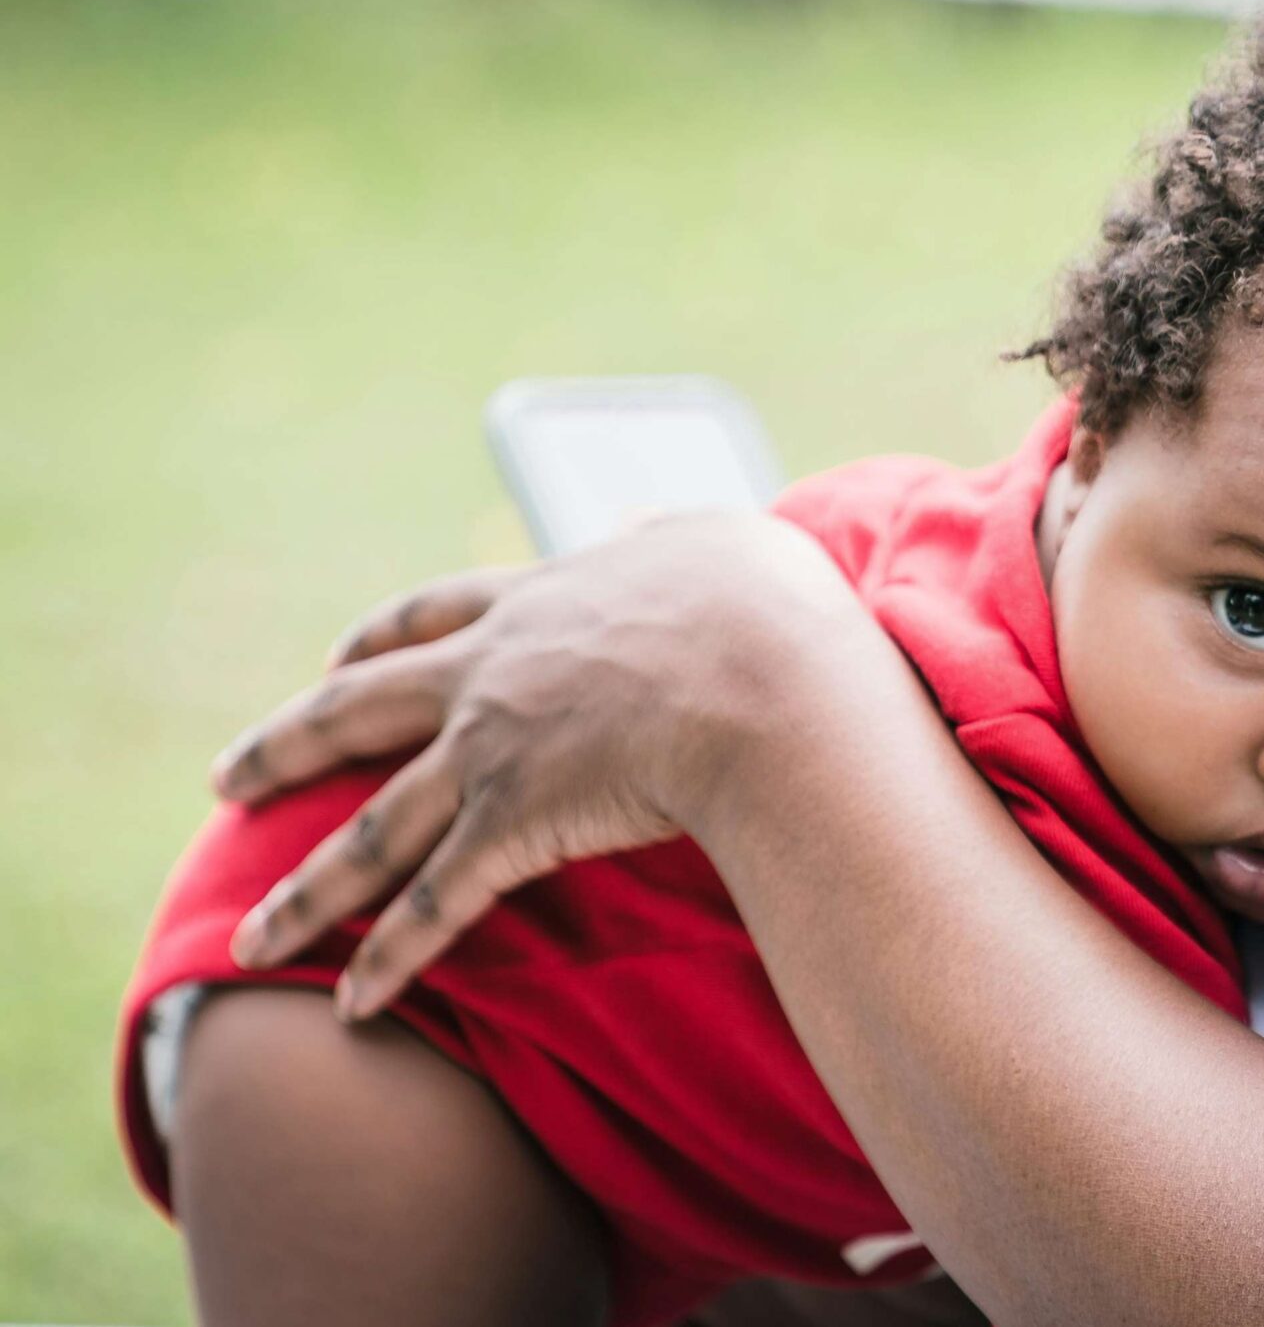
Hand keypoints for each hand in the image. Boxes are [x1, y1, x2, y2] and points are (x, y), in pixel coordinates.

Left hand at [216, 511, 870, 1019]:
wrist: (765, 677)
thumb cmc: (762, 607)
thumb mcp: (712, 541)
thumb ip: (667, 535)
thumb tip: (651, 527)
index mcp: (535, 602)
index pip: (431, 615)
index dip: (376, 640)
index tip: (334, 658)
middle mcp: (488, 675)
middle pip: (354, 713)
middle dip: (284, 750)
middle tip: (230, 783)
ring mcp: (492, 752)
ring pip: (372, 831)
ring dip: (305, 892)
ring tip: (249, 940)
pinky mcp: (516, 824)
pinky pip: (436, 903)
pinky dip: (389, 958)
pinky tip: (350, 1003)